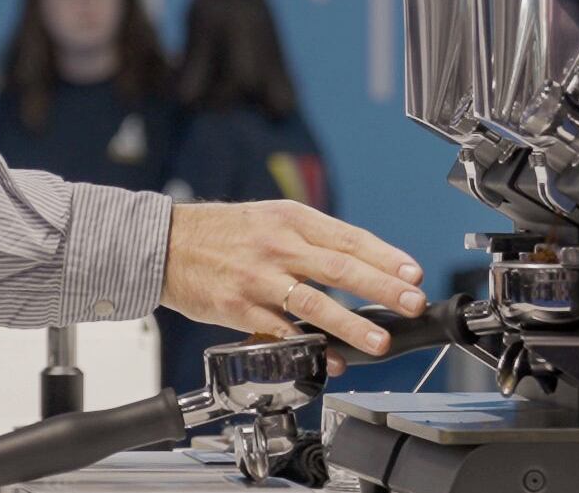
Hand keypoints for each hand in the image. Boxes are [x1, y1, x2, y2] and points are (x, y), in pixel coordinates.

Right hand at [160, 201, 425, 361]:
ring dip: (352, 324)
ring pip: (314, 302)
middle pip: (339, 267)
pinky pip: (281, 332)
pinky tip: (332, 360)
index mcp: (290, 219)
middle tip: (412, 302)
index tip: (413, 273)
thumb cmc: (222, 233)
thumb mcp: (269, 219)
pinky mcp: (239, 307)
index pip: (348, 237)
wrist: (164, 244)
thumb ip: (310, 241)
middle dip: (382, 287)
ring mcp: (258, 278)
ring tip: (380, 341)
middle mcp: (277, 245)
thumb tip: (359, 265)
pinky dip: (309, 347)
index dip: (385, 256)